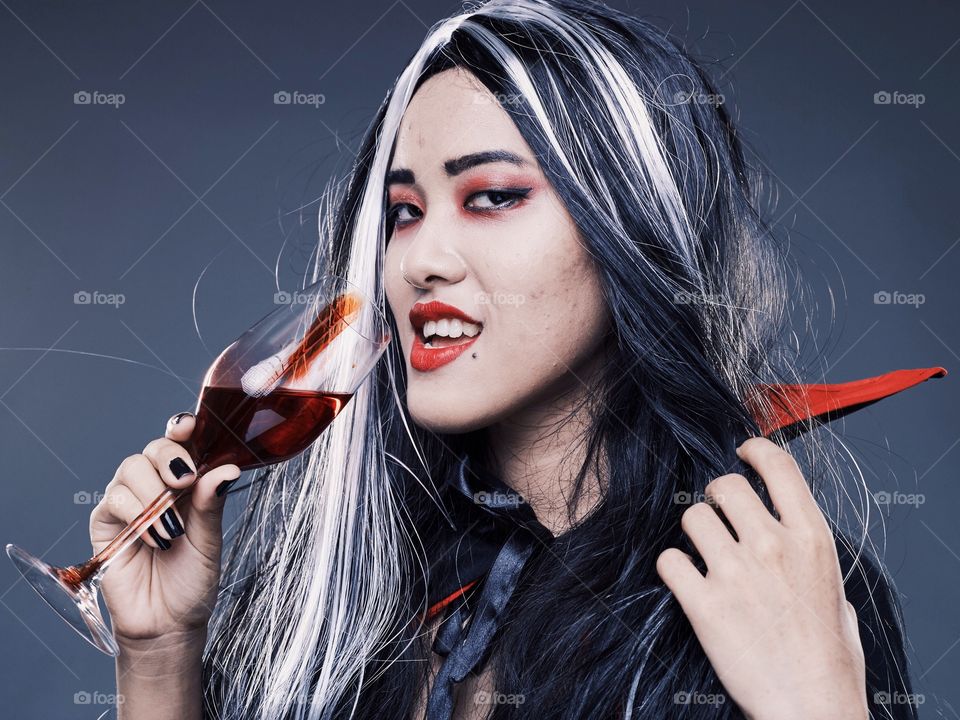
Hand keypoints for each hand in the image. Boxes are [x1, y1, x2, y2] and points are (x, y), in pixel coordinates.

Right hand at [89, 412, 240, 650]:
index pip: (183, 444)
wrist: (167, 624)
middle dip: (169, 457)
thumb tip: (226, 469)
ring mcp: (130, 502)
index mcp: (188, 485)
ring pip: (131, 467)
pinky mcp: (106, 523)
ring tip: (171, 527)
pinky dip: (136, 513)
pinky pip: (114, 498)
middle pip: (155, 448)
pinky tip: (154, 537)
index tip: (190, 426)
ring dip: (153, 492)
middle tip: (184, 481)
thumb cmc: (192, 582)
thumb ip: (211, 504)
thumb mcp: (210, 542)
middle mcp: (157, 487)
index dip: (183, 428)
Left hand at [655, 437, 867, 719]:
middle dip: (716, 496)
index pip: (777, 466)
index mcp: (811, 538)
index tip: (742, 453)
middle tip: (718, 514)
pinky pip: (670, 560)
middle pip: (724, 485)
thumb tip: (788, 531)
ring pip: (693, 518)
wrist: (809, 705)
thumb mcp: (836, 589)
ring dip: (695, 534)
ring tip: (706, 556)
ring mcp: (735, 572)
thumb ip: (808, 551)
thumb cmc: (827, 657)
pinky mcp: (704, 603)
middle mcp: (772, 546)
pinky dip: (674, 569)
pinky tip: (687, 583)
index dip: (754, 450)